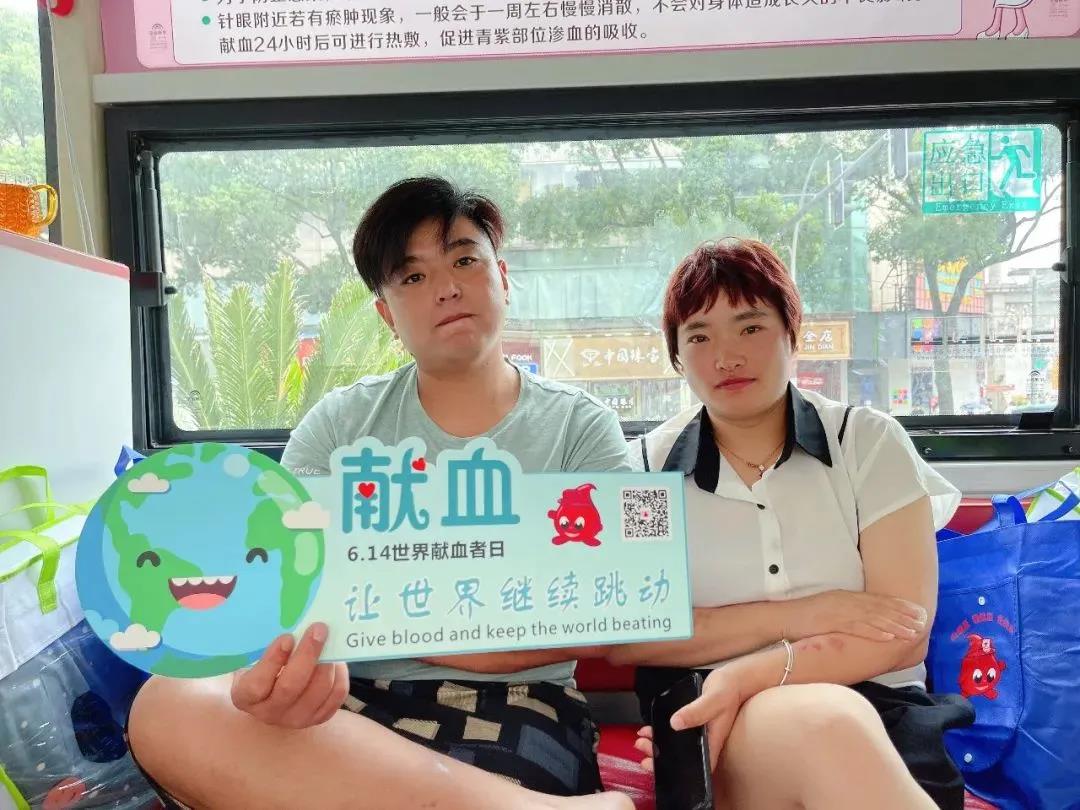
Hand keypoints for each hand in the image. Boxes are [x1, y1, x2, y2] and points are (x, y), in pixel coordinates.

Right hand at [231, 622, 348, 728]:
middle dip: (307, 655)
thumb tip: (294, 620)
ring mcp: (295, 719)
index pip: (258, 684)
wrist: (274, 690)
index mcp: (246, 696)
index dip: (273, 661)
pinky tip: (336, 660)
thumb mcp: (254, 655)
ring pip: (317, 691)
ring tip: (330, 640)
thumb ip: (267, 644)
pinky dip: (339, 675)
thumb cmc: (262, 664)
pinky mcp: (318, 717)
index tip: (287, 637)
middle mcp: (269, 713)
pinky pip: (335, 695)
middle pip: (291, 687)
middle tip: (318, 629)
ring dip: (327, 663)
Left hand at [634, 667, 741, 773]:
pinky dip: (662, 733)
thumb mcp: (712, 700)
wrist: (733, 680)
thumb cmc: (727, 690)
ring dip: (657, 745)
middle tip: (642, 748)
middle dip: (658, 756)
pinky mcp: (693, 723)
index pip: (695, 766)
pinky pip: (676, 733)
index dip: (675, 771)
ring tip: (642, 739)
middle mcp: (705, 741)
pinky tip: (650, 729)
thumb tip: (676, 723)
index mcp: (712, 742)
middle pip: (681, 758)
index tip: (654, 765)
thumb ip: (696, 712)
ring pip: (676, 747)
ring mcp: (699, 733)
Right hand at [787, 590, 926, 641]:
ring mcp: (839, 611)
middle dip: (903, 614)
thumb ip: (848, 613)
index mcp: (846, 597)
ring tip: (913, 631)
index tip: (917, 610)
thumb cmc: (804, 617)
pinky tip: (889, 637)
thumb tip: (866, 621)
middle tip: (923, 621)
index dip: (899, 605)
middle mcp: (846, 601)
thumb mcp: (829, 610)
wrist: (782, 618)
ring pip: (874, 617)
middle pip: (880, 607)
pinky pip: (858, 628)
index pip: (878, 600)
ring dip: (895, 624)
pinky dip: (875, 632)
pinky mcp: (832, 622)